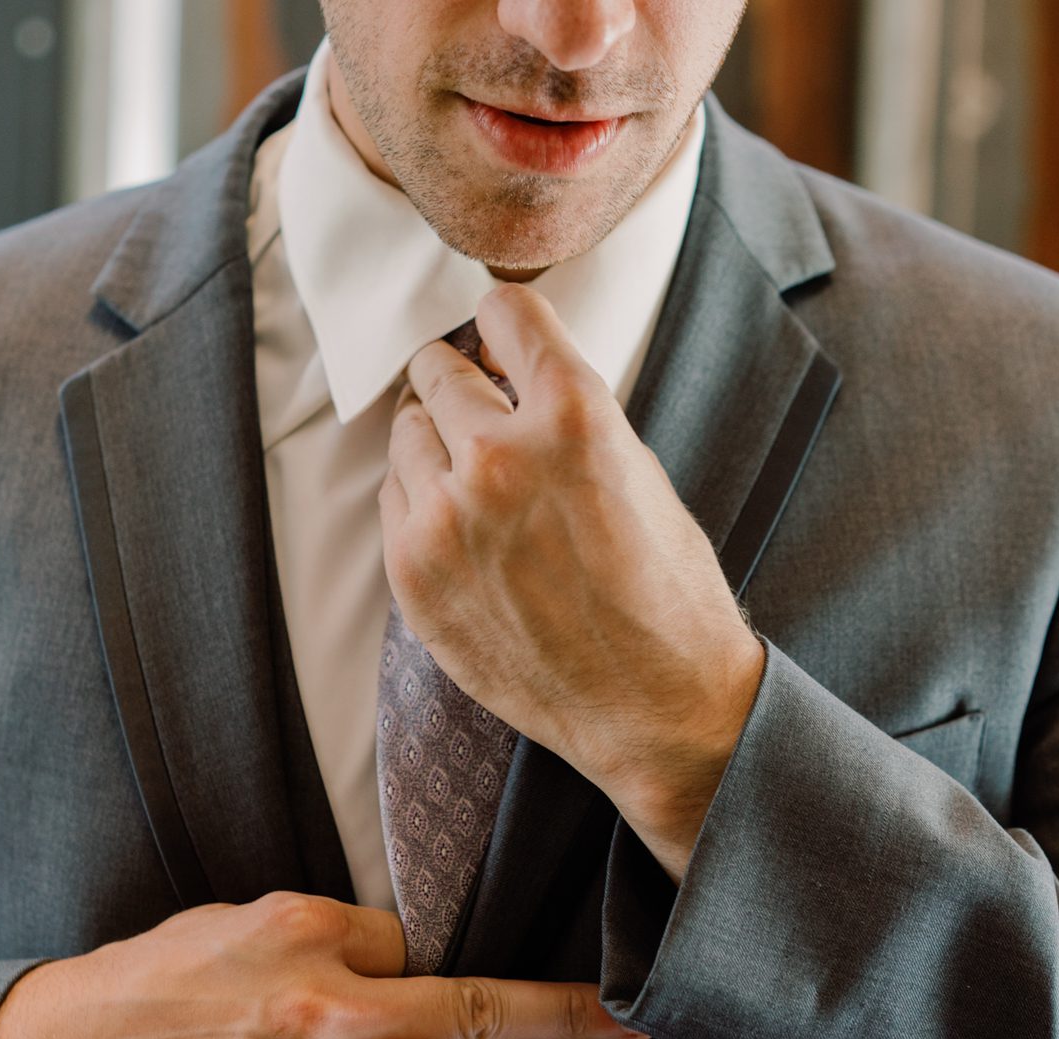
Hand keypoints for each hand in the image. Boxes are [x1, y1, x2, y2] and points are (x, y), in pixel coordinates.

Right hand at [0, 891, 657, 1038]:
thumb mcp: (233, 924)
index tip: (499, 984)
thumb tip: (407, 951)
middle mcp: (325, 1010)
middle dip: (575, 1014)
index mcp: (312, 936)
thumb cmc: (143, 990)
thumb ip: (328, 934)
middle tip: (654, 1015)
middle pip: (478, 1008)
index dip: (456, 959)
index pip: (426, 942)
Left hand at [381, 284, 764, 879]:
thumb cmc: (664, 592)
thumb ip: (566, 413)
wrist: (656, 708)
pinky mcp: (413, 573)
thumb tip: (508, 372)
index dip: (505, 320)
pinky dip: (421, 499)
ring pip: (408, 431)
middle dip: (463, 378)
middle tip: (481, 400)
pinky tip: (463, 526)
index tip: (501, 332)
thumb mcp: (639, 471)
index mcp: (573, 414)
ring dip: (437, 439)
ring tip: (479, 476)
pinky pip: (394, 498)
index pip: (506, 310)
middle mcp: (499, 456)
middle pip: (439, 367)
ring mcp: (446, 518)